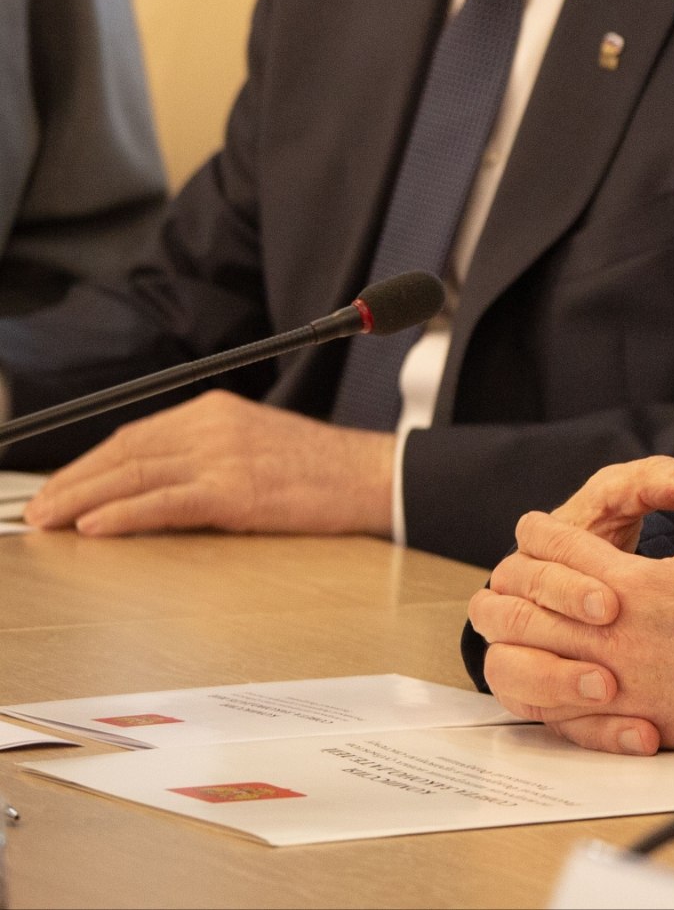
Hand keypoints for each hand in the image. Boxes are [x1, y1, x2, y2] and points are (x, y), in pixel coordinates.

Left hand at [21, 390, 392, 535]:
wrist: (372, 476)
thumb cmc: (321, 469)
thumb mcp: (255, 444)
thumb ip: (206, 454)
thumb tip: (154, 486)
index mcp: (216, 410)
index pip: (134, 435)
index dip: (88, 464)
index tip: (59, 487)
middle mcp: (212, 425)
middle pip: (123, 453)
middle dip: (72, 483)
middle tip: (36, 510)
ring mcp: (223, 456)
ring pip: (133, 476)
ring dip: (82, 500)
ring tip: (48, 521)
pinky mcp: (234, 489)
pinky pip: (164, 502)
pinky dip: (123, 515)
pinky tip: (94, 527)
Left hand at [468, 453, 673, 755]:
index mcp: (637, 586)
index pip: (561, 550)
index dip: (542, 533)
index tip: (534, 529)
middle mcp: (616, 639)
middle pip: (531, 608)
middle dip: (516, 584)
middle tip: (512, 573)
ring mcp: (623, 688)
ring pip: (534, 667)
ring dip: (516, 643)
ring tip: (511, 631)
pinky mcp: (639, 724)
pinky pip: (565, 717)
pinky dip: (547, 699)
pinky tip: (549, 688)